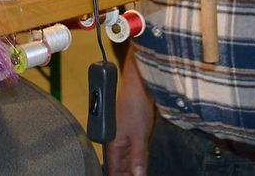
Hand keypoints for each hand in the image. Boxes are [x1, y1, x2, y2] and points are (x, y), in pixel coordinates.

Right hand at [107, 52, 153, 175]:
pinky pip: (132, 150)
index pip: (112, 169)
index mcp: (112, 144)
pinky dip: (137, 158)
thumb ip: (138, 157)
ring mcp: (123, 136)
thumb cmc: (135, 106)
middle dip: (127, 174)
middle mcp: (115, 141)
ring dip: (133, 168)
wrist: (139, 86)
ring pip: (126, 159)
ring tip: (140, 174)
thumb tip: (138, 175)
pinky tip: (142, 164)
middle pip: (119, 166)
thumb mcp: (139, 136)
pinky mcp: (131, 131)